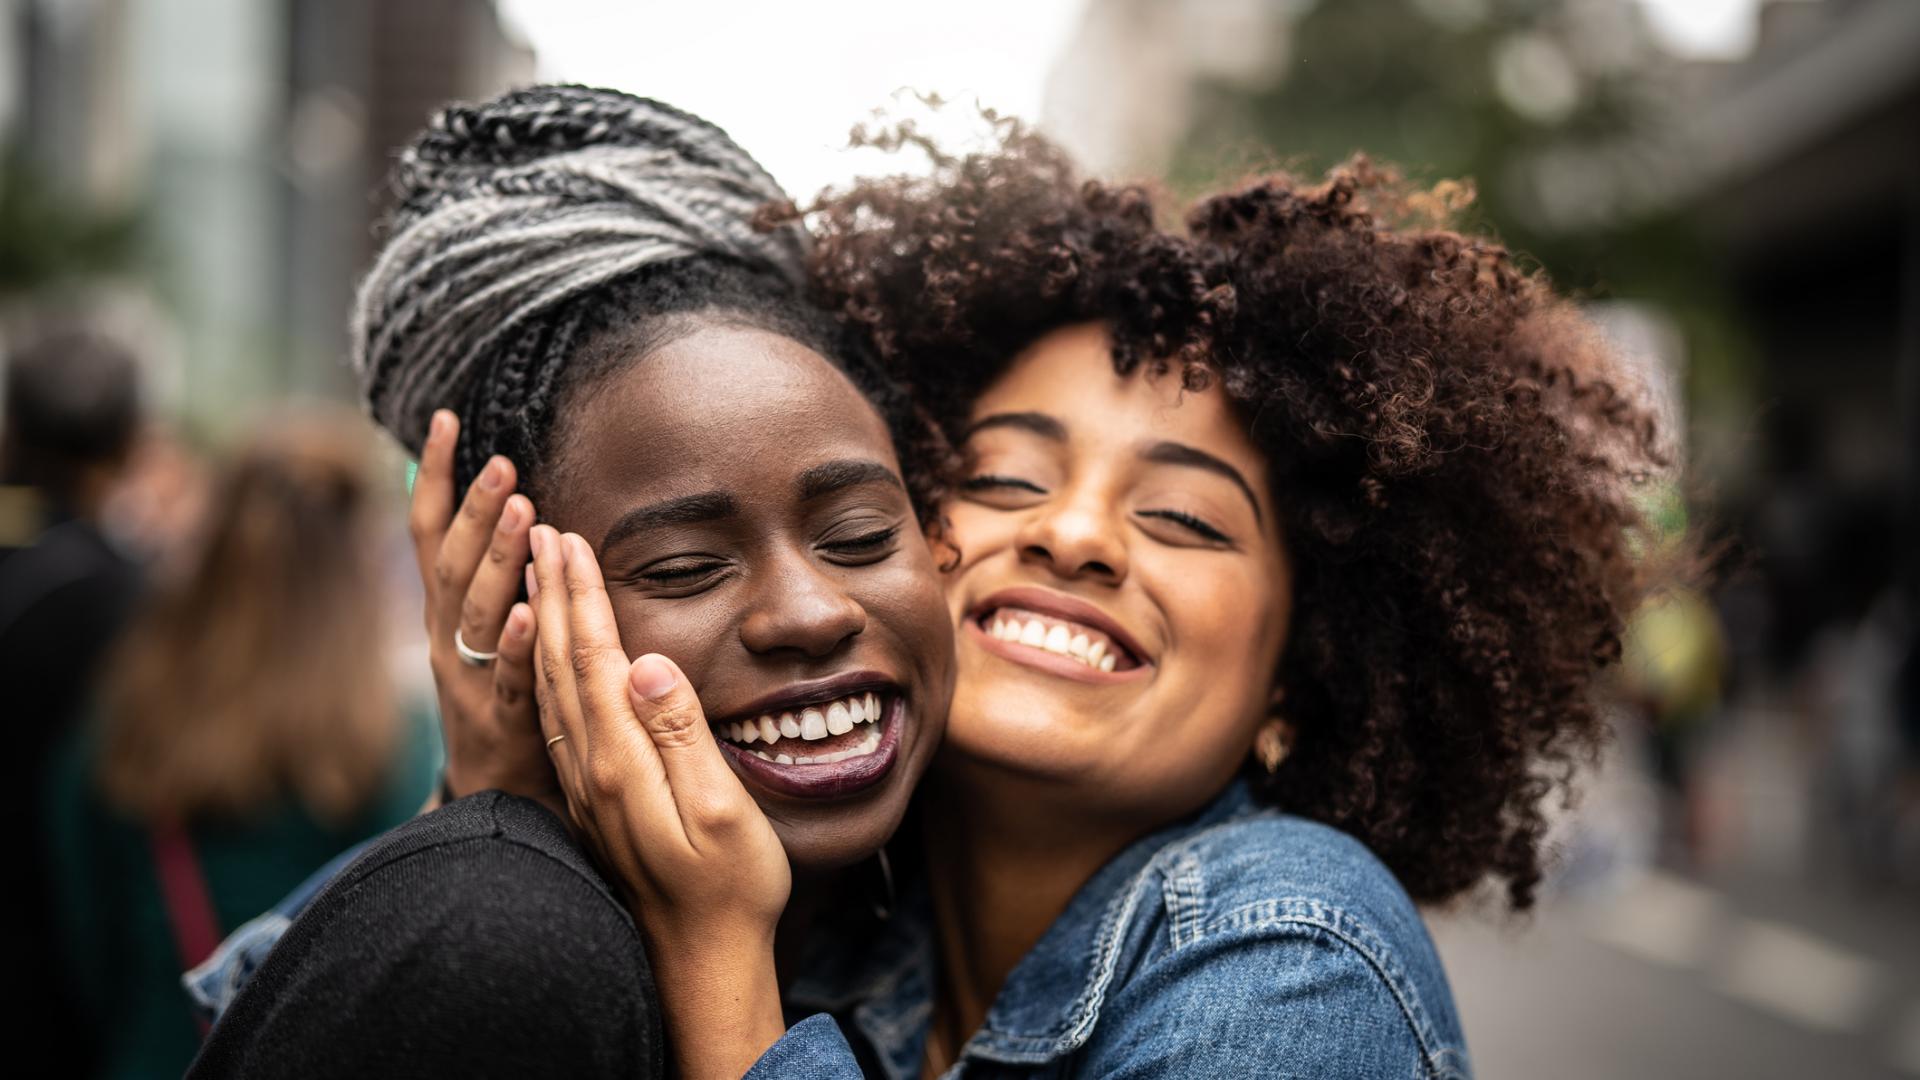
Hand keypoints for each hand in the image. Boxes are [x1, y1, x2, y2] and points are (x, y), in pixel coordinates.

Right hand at [410, 410, 551, 800]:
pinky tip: (533, 611)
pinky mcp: (502, 720)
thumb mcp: (482, 631)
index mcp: (444, 612)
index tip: (447, 419)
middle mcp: (446, 638)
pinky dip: (517, 643)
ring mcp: (469, 679)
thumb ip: (485, 573)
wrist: (493, 798)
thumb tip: (495, 500)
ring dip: (499, 559)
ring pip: (479, 612)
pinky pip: (509, 676)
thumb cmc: (499, 698)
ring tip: (522, 511)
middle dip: (474, 510)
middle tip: (503, 462)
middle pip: (453, 564)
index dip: (434, 477)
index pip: (429, 533)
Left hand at [528, 524, 789, 1077]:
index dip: (580, 594)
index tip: (568, 536)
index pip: (594, 657)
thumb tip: (647, 663)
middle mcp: (592, 769)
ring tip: (536, 574)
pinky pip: (558, 718)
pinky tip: (551, 656)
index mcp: (622, 762)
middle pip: (562, 663)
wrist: (701, 962)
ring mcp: (587, 787)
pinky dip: (548, 670)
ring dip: (543, 624)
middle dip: (551, 591)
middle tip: (539, 528)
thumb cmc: (730, 889)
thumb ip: (682, 734)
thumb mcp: (721, 811)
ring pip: (552, 687)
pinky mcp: (594, 802)